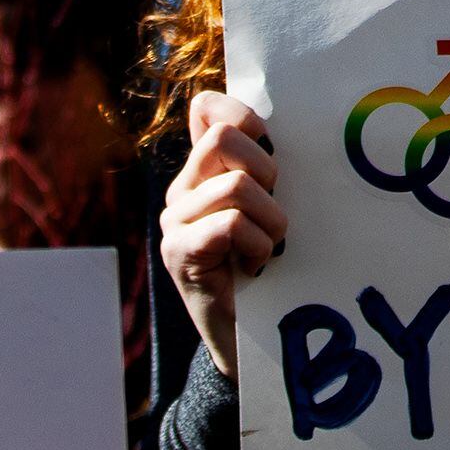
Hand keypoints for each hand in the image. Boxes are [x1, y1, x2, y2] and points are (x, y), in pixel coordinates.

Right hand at [159, 91, 284, 378]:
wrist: (249, 341)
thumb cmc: (270, 270)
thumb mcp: (271, 210)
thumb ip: (267, 170)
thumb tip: (275, 127)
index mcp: (203, 171)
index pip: (209, 108)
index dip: (246, 117)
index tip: (270, 152)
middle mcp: (182, 189)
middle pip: (225, 137)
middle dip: (266, 171)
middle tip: (272, 213)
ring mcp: (175, 220)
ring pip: (236, 185)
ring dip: (271, 219)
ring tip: (268, 247)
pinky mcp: (178, 253)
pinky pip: (231, 224)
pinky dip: (257, 245)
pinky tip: (254, 266)